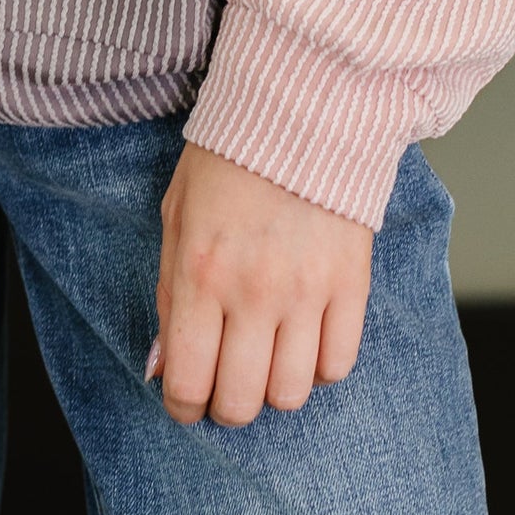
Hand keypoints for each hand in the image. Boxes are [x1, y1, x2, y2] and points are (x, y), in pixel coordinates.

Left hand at [150, 140, 372, 426]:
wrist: (300, 108)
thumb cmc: (227, 160)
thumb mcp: (176, 216)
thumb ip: (167, 296)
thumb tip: (162, 369)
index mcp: (199, 273)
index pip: (188, 381)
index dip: (183, 406)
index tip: (187, 399)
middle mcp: (252, 291)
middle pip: (241, 401)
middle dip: (227, 405)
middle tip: (226, 381)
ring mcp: (307, 292)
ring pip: (292, 394)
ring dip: (274, 387)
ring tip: (267, 357)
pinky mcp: (352, 285)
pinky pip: (338, 365)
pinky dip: (320, 365)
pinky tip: (306, 337)